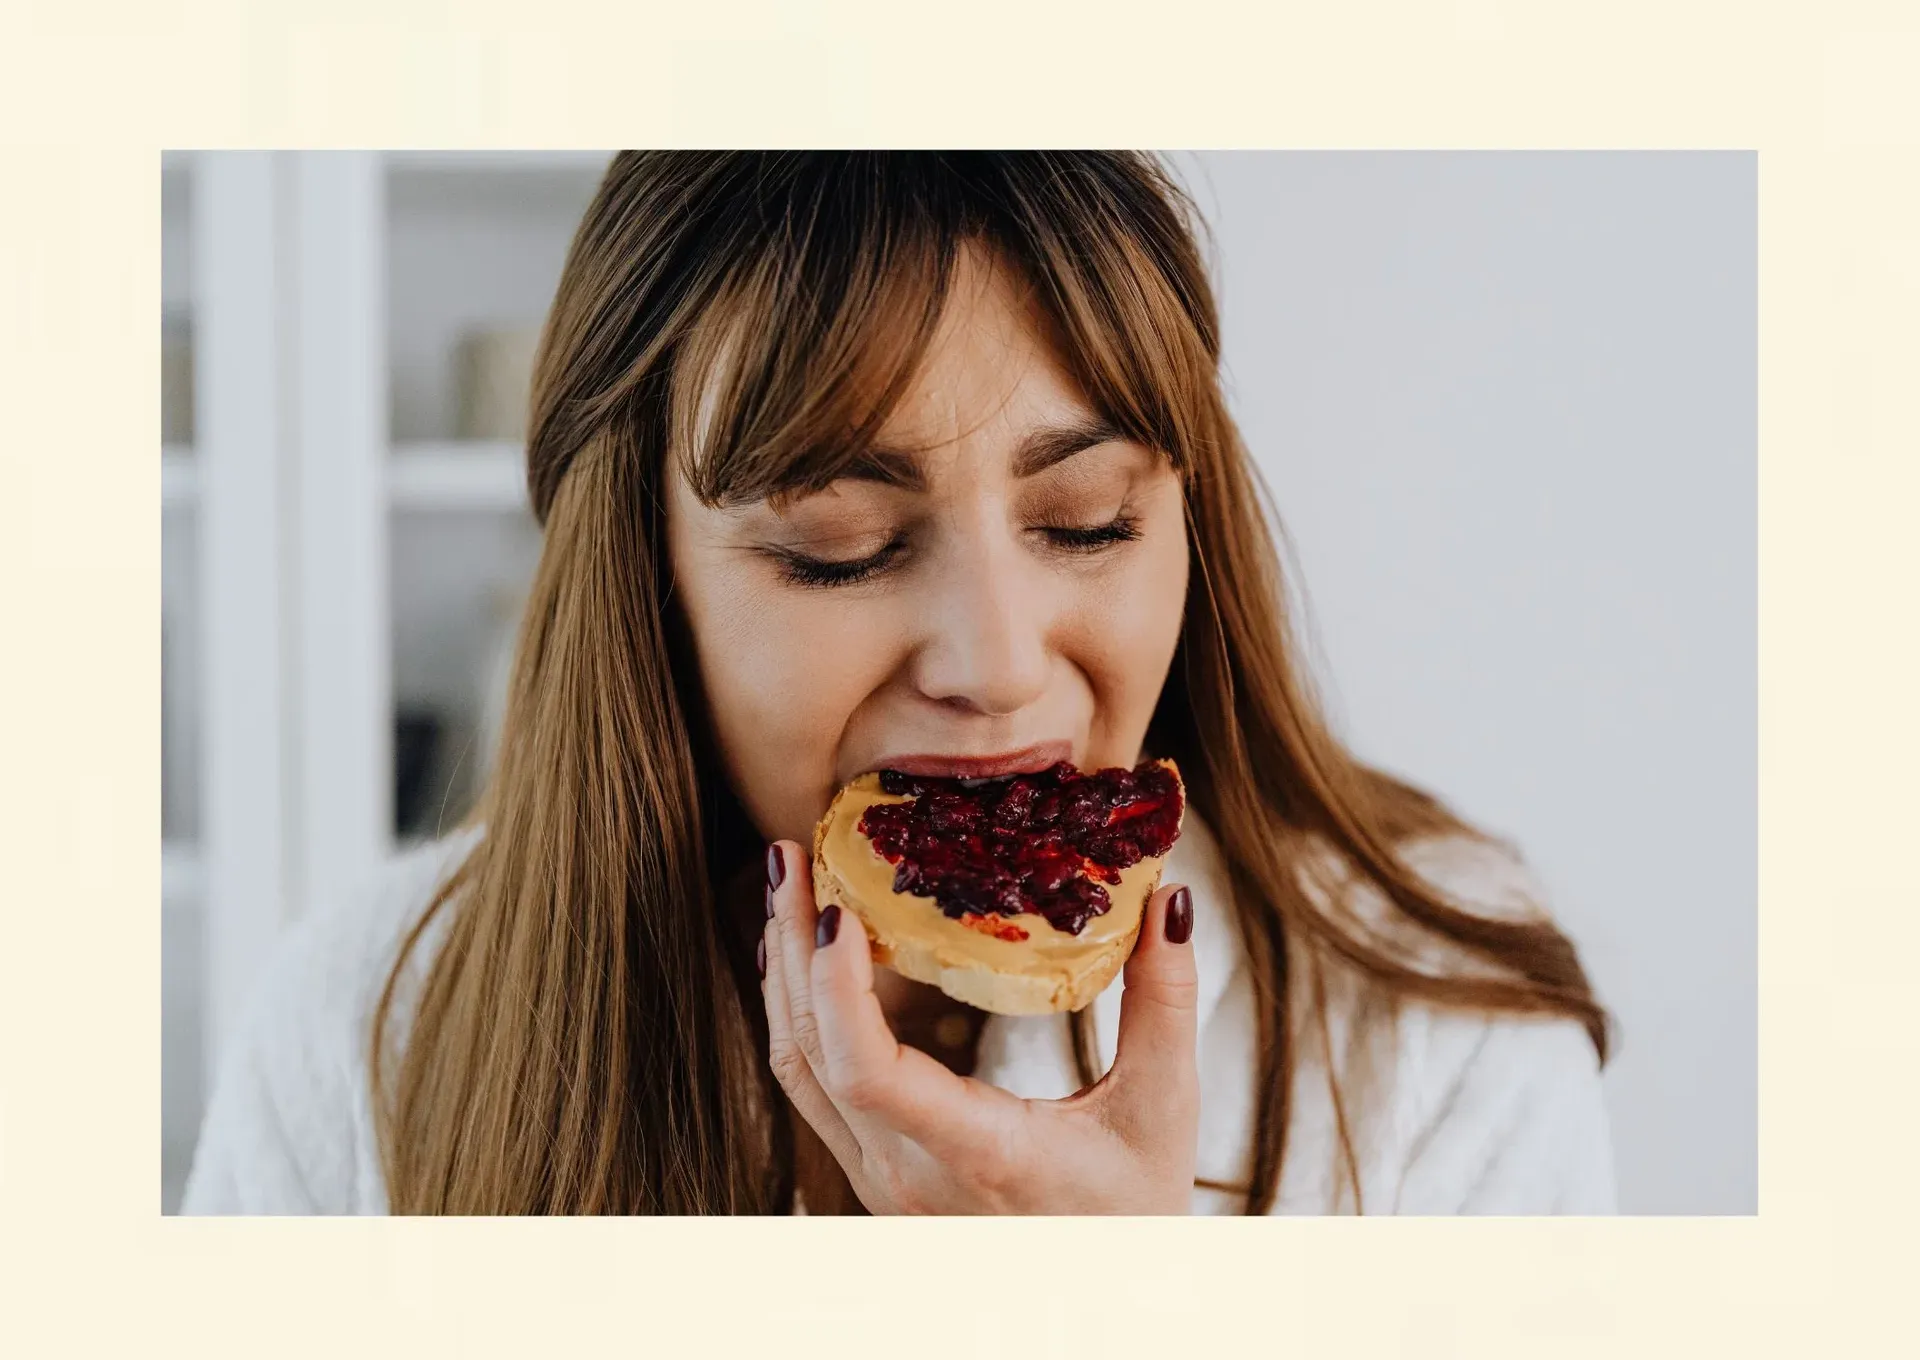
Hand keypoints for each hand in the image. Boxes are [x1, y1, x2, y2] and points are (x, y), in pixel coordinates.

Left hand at [758, 839, 1200, 1213]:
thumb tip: (1172, 901)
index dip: (836, 990)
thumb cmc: (1132, 1220)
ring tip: (787, 886)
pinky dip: (802, 1012)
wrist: (1099, 1303)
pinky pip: (813, 1087)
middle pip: (809, 1055)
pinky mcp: (875, 1172)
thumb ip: (1166, 1003)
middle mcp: (905, 1175)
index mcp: (975, 1155)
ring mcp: (879, 1179)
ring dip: (783, 974)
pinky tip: (810, 957)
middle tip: (790, 855)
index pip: (867, 1074)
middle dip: (791, 946)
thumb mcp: (1164, 1112)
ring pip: (796, 1070)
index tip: (839, 911)